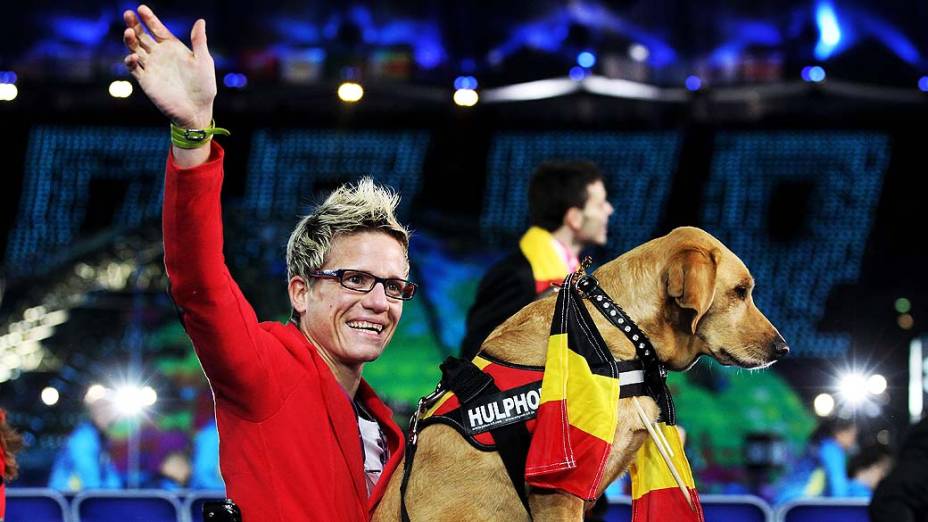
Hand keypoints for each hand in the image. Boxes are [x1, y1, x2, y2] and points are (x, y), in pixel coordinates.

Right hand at [123, 5, 215, 128]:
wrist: (197, 111)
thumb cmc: (204, 86)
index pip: (158, 29)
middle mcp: (160, 55)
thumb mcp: (204, 62)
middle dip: (134, 25)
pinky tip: (133, 57)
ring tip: (129, 32)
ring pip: (135, 49)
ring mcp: (151, 67)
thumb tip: (201, 20)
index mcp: (173, 48)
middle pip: (142, 36)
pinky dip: (131, 62)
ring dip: (130, 40)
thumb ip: (199, 42)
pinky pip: (134, 69)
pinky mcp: (146, 81)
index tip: (141, 8)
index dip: (149, 19)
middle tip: (128, 14)